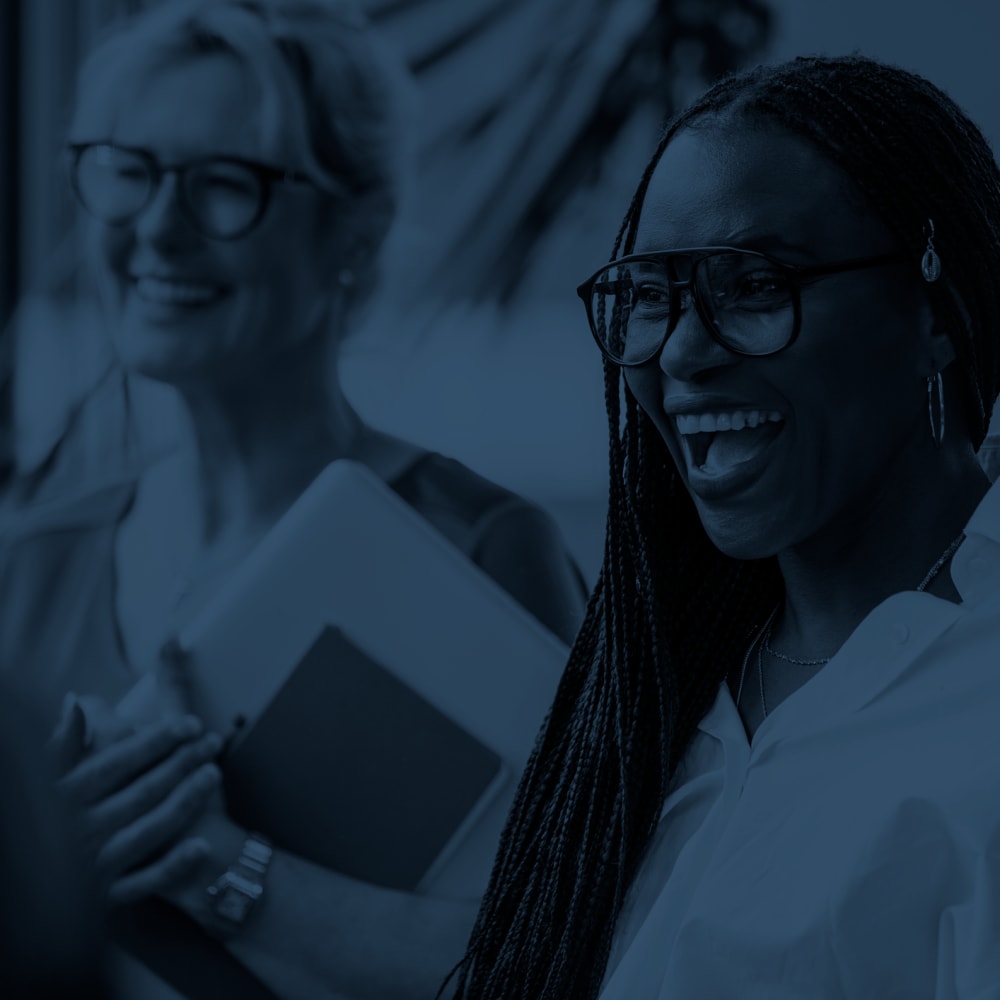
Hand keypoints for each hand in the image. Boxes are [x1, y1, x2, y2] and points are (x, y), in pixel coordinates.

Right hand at [52, 705, 224, 905]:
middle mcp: (80, 831)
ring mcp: (96, 864)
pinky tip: (201, 847)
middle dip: (181, 763)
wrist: (46, 887)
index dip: (154, 741)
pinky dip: (174, 865)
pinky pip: (145, 882)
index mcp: (67, 797)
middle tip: (213, 742)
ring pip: (147, 832)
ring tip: (214, 774)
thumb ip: (67, 740)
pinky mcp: (109, 894)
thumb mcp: (58, 776)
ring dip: (185, 802)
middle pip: (140, 792)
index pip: (115, 762)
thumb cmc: (65, 811)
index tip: (190, 723)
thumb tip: (76, 702)